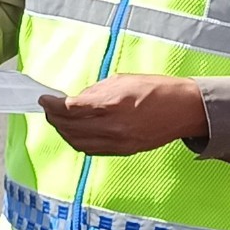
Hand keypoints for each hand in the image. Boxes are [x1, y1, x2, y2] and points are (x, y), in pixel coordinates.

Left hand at [39, 75, 207, 155]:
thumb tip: (78, 99)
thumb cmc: (157, 89)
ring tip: (58, 121)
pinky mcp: (123, 150)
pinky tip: (75, 133)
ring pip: (78, 142)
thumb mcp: (123, 79)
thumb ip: (96, 91)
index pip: (70, 108)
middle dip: (54, 118)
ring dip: (64, 132)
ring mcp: (118, 141)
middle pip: (70, 127)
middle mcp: (112, 126)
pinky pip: (92, 150)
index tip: (44, 99)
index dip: (52, 105)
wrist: (184, 110)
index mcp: (111, 104)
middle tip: (48, 109)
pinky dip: (78, 141)